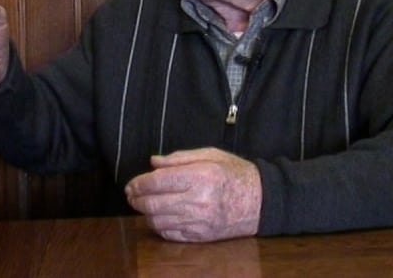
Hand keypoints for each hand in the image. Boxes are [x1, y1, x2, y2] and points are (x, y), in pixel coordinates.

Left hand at [125, 148, 261, 242]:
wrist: (261, 201)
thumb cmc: (236, 173)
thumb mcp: (211, 155)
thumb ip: (180, 158)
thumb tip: (153, 162)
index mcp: (200, 176)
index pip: (158, 182)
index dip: (139, 183)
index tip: (131, 183)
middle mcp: (198, 200)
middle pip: (153, 204)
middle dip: (136, 200)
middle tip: (131, 195)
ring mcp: (199, 221)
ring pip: (158, 221)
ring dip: (145, 214)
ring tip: (143, 205)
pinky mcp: (201, 236)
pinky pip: (170, 234)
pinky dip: (159, 226)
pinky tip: (158, 217)